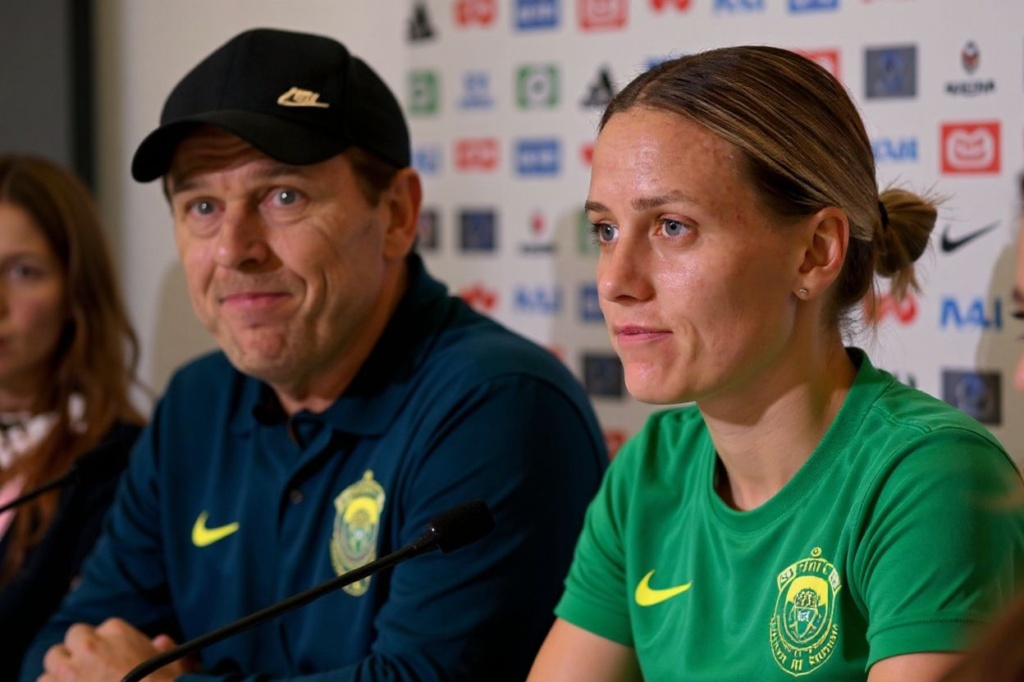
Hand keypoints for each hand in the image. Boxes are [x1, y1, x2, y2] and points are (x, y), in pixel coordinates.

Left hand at [38, 618, 192, 681]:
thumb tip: (160, 642)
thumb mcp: (175, 663)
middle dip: (79, 651)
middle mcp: (89, 646)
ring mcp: (70, 671)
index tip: (113, 657)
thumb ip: (165, 648)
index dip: (109, 644)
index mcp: (117, 631)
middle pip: (73, 638)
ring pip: (53, 660)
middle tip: (89, 668)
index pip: (104, 628)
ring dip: (61, 671)